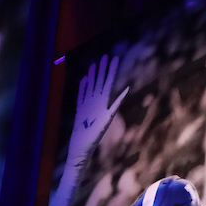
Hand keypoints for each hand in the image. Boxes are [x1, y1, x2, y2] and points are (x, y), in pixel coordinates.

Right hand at [51, 55, 129, 205]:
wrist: (80, 150)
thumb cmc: (93, 139)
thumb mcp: (106, 121)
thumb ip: (115, 106)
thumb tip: (126, 92)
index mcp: (104, 105)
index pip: (109, 84)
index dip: (111, 71)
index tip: (114, 59)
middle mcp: (97, 105)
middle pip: (100, 83)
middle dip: (103, 70)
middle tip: (106, 56)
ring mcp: (87, 108)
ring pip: (90, 88)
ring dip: (92, 76)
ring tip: (94, 64)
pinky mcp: (79, 112)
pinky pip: (80, 96)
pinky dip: (82, 88)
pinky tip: (84, 79)